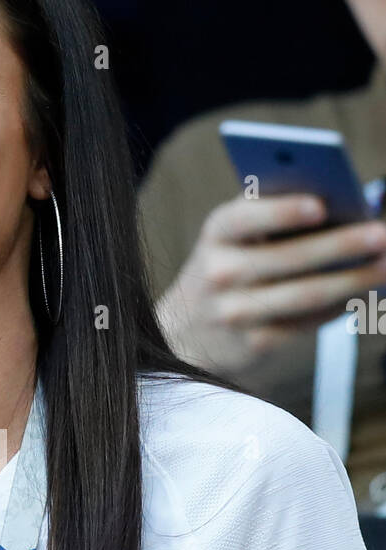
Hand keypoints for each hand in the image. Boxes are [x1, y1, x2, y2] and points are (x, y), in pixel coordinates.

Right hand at [157, 193, 385, 376]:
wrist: (184, 332)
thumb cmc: (226, 268)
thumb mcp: (231, 238)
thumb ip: (272, 216)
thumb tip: (345, 210)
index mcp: (216, 234)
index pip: (246, 218)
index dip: (282, 212)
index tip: (320, 206)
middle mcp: (221, 273)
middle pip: (289, 258)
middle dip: (341, 245)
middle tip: (381, 236)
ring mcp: (235, 312)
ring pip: (305, 294)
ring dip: (352, 280)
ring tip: (385, 267)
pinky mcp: (253, 343)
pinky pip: (306, 323)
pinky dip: (339, 307)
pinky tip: (363, 294)